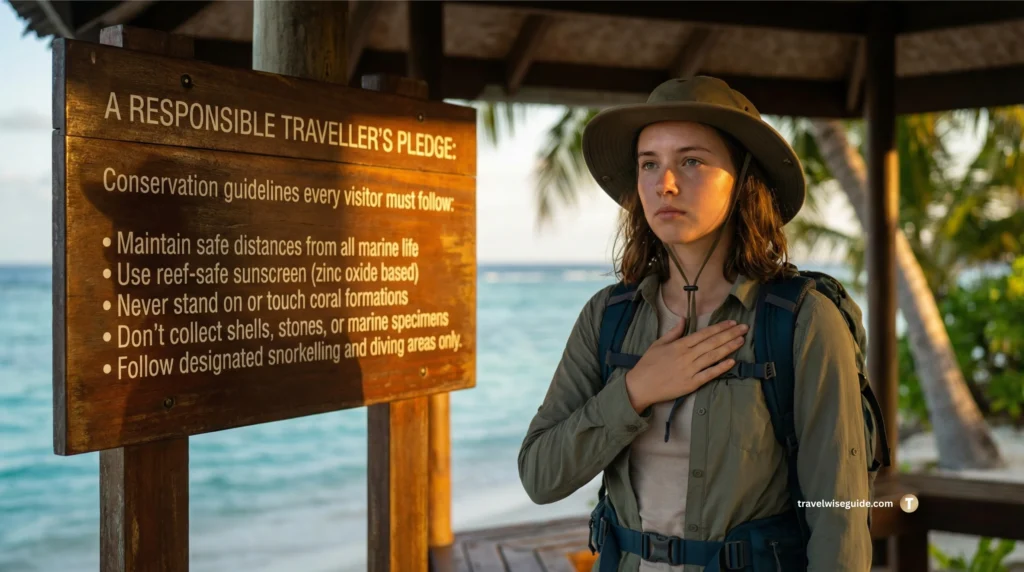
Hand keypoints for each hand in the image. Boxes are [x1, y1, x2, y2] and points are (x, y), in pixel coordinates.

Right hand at [624, 319, 747, 412]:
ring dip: (729, 347)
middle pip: (712, 343)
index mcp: (679, 345)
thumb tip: (683, 319)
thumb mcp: (658, 344)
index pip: (703, 334)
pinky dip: (721, 367)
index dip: (719, 327)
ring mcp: (690, 370)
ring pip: (713, 356)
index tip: (732, 322)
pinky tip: (732, 361)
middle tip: (744, 328)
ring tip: (741, 340)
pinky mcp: (691, 384)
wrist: (640, 386)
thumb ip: (673, 332)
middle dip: (729, 334)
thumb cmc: (647, 364)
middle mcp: (687, 356)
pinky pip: (709, 374)